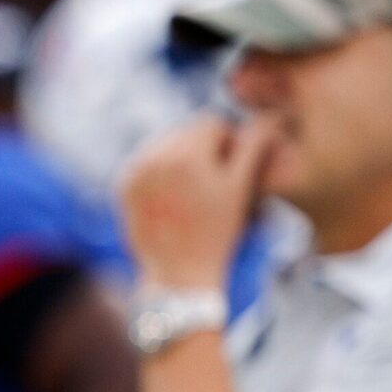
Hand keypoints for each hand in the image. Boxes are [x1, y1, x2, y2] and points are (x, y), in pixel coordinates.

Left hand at [117, 115, 277, 290]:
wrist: (178, 276)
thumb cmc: (217, 234)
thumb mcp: (240, 188)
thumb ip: (253, 146)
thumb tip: (269, 116)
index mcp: (186, 153)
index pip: (212, 122)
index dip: (229, 141)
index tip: (234, 167)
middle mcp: (154, 156)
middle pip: (186, 131)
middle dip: (204, 147)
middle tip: (215, 179)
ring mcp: (135, 170)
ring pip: (165, 144)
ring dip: (182, 156)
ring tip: (195, 189)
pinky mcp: (123, 185)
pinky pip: (146, 163)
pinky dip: (161, 171)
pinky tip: (175, 196)